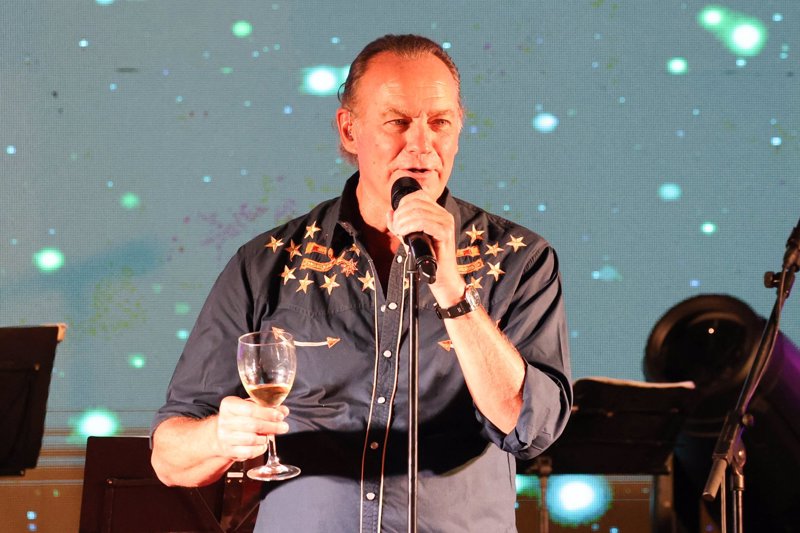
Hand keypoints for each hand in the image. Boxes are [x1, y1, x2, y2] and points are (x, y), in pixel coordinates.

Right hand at [215, 396, 289, 461]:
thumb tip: (283, 411)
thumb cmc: (240, 418)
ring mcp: (225, 437)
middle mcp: (224, 421)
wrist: (222, 434)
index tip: (280, 415)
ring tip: (270, 435)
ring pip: (251, 439)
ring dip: (265, 438)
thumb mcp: (251, 407)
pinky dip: (259, 449)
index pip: (250, 409)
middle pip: (253, 425)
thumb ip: (268, 407)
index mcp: (229, 405)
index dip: (268, 413)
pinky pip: (248, 452)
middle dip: (272, 426)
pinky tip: (263, 444)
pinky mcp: (228, 451)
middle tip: (284, 427)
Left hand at [387, 189, 465, 305]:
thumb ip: (400, 225)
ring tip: (398, 231)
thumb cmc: (428, 257)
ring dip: (403, 221)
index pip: (419, 195)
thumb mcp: (409, 238)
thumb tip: (389, 212)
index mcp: (438, 212)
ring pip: (418, 211)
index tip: (396, 218)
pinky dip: (410, 226)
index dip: (403, 203)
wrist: (442, 276)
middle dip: (400, 213)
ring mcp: (446, 223)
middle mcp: (444, 214)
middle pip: (416, 202)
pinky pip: (424, 222)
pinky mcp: (445, 233)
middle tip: (395, 227)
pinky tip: (404, 233)